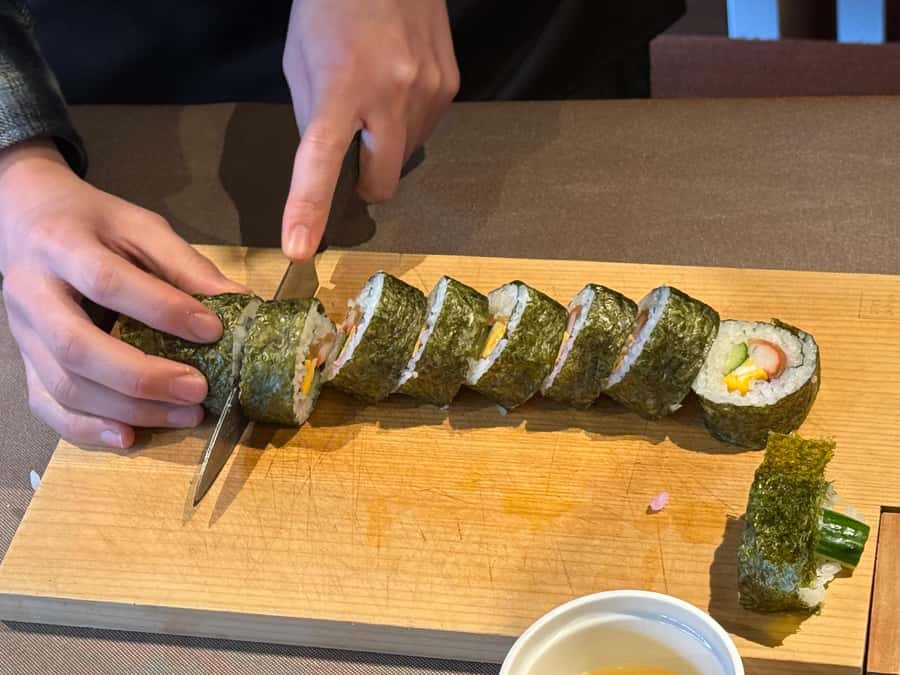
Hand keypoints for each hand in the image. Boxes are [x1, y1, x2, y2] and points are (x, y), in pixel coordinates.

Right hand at [0, 140, 247, 447]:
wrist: (25, 218)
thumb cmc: (93, 223)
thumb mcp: (140, 226)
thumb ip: (186, 264)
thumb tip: (242, 302)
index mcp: (61, 246)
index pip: (109, 284)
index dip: (162, 310)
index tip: (213, 330)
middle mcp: (31, 293)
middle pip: (77, 347)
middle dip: (142, 376)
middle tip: (199, 389)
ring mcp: (22, 334)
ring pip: (64, 385)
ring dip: (127, 409)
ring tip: (186, 414)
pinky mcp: (25, 362)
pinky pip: (47, 405)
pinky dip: (87, 429)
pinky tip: (129, 437)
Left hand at [281, 0, 458, 258]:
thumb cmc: (330, 7)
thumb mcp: (301, 60)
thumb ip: (313, 118)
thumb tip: (330, 166)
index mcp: (340, 85)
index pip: (322, 159)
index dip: (308, 207)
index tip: (300, 248)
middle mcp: (391, 93)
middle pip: (380, 184)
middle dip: (364, 186)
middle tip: (352, 157)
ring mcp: (428, 92)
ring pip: (404, 160)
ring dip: (386, 148)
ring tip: (375, 97)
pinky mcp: (450, 87)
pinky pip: (425, 132)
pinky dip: (407, 125)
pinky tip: (399, 87)